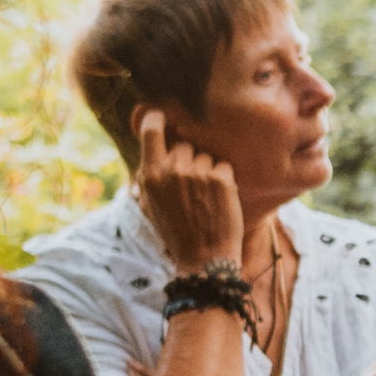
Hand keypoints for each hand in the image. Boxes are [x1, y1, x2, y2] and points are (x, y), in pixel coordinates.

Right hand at [130, 108, 245, 278]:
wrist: (204, 259)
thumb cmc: (177, 231)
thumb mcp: (153, 202)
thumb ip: (153, 172)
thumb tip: (155, 143)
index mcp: (150, 174)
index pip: (152, 130)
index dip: (158, 119)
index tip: (162, 116)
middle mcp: (172, 170)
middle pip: (184, 144)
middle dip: (189, 159)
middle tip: (191, 187)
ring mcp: (197, 173)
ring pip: (206, 156)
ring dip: (208, 171)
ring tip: (205, 199)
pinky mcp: (221, 179)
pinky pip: (224, 166)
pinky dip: (224, 180)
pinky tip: (218, 201)